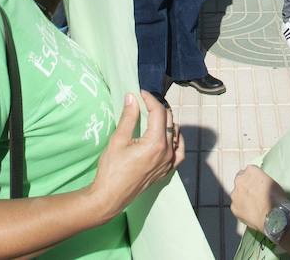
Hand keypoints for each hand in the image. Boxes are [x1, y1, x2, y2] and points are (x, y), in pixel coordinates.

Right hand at [90, 93, 182, 221]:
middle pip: (169, 121)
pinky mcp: (166, 170)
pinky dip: (176, 140)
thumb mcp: (118, 140)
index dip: (150, 99)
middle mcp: (167, 152)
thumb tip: (132, 97)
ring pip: (176, 134)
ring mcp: (168, 162)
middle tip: (143, 102)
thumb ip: (128, 117)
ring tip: (152, 116)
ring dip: (166, 122)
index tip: (140, 93)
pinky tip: (169, 136)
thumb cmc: (111, 169)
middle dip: (157, 108)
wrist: (110, 196)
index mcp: (156, 143)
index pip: (159, 112)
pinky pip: (179, 151)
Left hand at [231, 166, 287, 234]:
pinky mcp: (233, 207)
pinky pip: (237, 206)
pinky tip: (251, 213)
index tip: (258, 184)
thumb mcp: (271, 181)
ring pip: (237, 194)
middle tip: (254, 194)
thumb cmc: (276, 197)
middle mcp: (240, 180)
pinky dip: (242, 208)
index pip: (249, 171)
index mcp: (250, 170)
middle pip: (240, 181)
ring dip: (243, 197)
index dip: (254, 179)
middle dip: (245, 186)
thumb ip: (260, 179)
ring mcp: (235, 194)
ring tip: (253, 206)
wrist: (273, 216)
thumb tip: (258, 183)